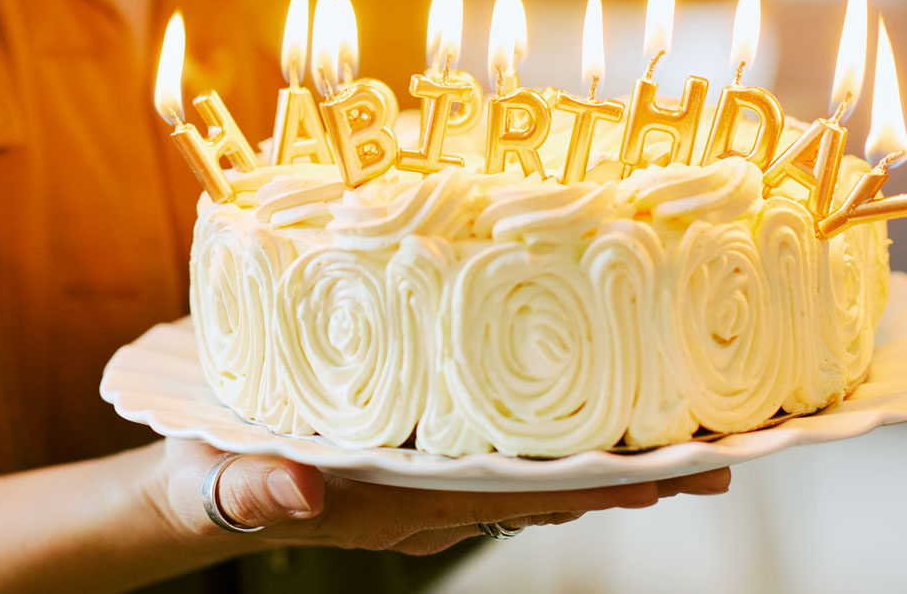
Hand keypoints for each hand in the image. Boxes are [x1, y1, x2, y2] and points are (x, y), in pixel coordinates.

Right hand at [149, 438, 729, 556]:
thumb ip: (257, 486)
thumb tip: (301, 488)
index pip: (519, 498)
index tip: (674, 471)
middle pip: (550, 487)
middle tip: (718, 448)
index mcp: (399, 503)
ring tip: (678, 427)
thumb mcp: (220, 482)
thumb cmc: (207, 483)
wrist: (188, 488)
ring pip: (535, 468)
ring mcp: (426, 476)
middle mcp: (429, 495)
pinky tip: (579, 402)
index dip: (597, 485)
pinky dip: (551, 427)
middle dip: (633, 471)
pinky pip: (500, 443)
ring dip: (605, 450)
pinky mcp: (411, 451)